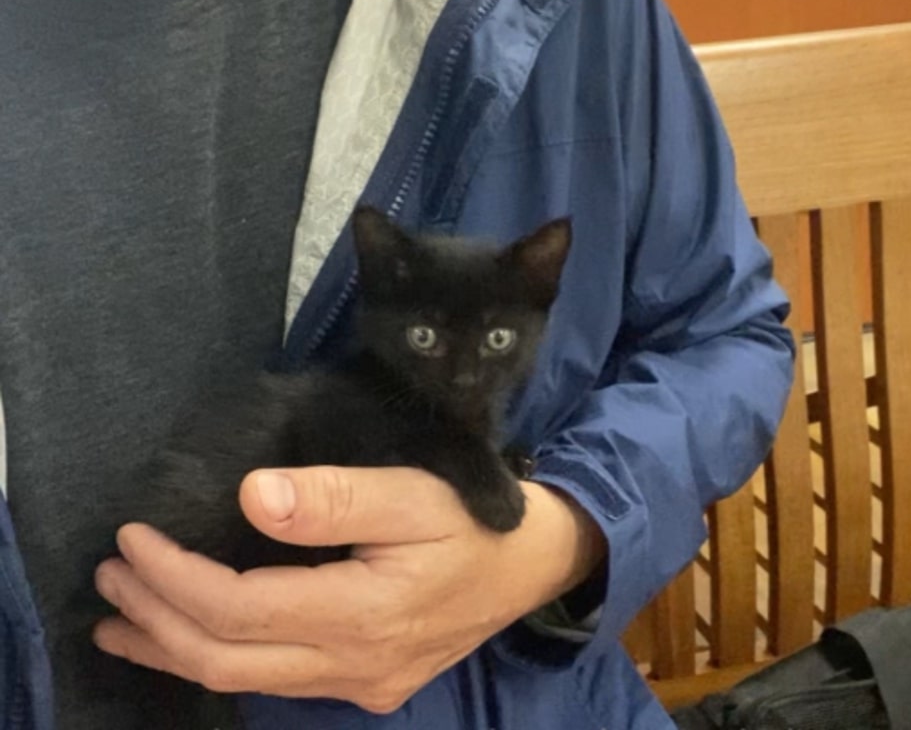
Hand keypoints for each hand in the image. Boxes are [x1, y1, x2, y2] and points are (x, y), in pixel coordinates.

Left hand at [93, 466, 604, 712]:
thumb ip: (337, 496)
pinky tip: (196, 636)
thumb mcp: (415, 493)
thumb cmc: (474, 519)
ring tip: (121, 621)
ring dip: (175, 646)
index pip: (237, 608)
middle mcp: (351, 665)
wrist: (533, 565)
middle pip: (225, 658)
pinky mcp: (366, 684)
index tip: (133, 538)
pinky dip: (220, 655)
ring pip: (244, 680)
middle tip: (109, 576)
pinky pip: (274, 681)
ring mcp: (358, 685)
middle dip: (156, 619)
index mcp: (363, 614)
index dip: (173, 577)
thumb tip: (252, 495)